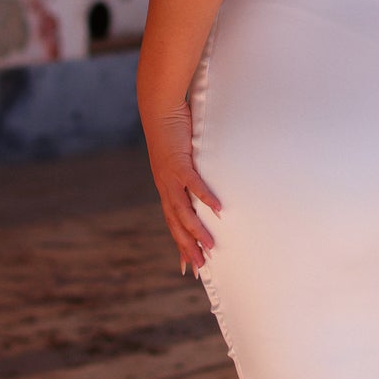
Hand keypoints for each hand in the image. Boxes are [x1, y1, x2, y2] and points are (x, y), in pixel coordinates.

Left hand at [143, 99, 220, 274]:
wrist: (159, 110)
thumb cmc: (173, 132)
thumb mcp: (182, 159)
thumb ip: (191, 173)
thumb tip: (204, 183)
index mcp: (167, 189)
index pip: (173, 223)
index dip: (180, 245)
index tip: (187, 266)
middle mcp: (166, 187)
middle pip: (176, 225)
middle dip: (187, 247)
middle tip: (199, 268)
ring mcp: (171, 177)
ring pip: (183, 211)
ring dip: (196, 230)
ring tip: (210, 247)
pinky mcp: (179, 163)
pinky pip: (194, 184)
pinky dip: (205, 198)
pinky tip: (218, 210)